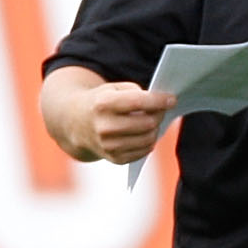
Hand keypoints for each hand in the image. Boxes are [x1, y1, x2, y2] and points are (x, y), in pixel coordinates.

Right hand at [42, 68, 177, 163]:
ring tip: (152, 121)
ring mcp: (108, 145)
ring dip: (155, 129)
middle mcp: (104, 126)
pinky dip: (149, 141)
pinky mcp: (114, 158)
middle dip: (159, 115)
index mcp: (103, 104)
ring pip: (148, 138)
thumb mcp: (112, 89)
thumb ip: (135, 92)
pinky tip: (144, 133)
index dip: (159, 100)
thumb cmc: (101, 102)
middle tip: (161, 110)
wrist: (76, 124)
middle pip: (147, 123)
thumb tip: (161, 104)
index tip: (172, 99)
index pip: (139, 102)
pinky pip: (144, 151)